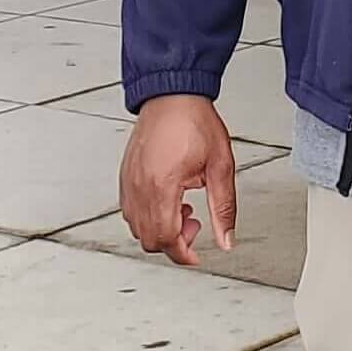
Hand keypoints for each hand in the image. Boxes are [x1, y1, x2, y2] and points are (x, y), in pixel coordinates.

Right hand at [120, 95, 239, 266]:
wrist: (172, 95)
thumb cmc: (194, 122)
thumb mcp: (220, 167)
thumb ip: (223, 208)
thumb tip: (226, 238)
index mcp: (163, 186)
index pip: (166, 238)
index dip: (183, 254)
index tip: (195, 256)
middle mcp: (140, 187)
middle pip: (149, 239)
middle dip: (174, 242)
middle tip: (194, 224)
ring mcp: (129, 182)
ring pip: (136, 228)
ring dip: (160, 229)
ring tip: (182, 209)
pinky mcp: (125, 176)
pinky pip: (129, 211)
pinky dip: (147, 216)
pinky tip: (166, 200)